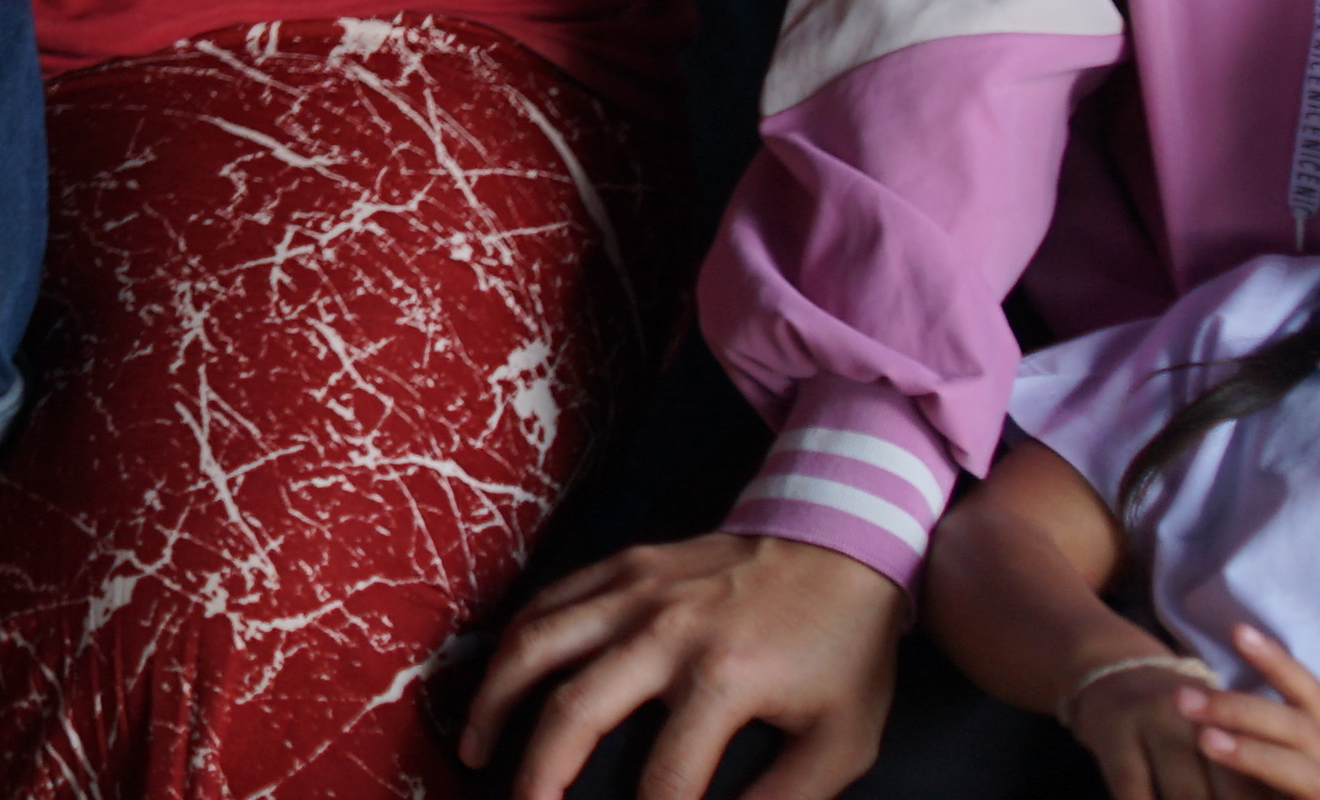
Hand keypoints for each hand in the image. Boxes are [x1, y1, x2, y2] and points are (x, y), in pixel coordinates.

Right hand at [464, 532, 902, 799]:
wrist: (841, 544)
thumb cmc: (844, 648)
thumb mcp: (842, 738)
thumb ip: (790, 796)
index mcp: (724, 679)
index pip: (667, 777)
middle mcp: (666, 632)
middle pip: (576, 710)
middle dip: (540, 775)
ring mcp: (635, 591)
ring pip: (537, 645)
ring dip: (495, 701)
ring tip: (475, 746)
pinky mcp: (622, 564)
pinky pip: (548, 601)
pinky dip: (512, 641)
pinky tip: (501, 676)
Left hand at [1118, 630, 1319, 799]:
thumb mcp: (1292, 785)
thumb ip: (1270, 766)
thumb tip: (1212, 730)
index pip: (1314, 701)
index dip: (1278, 664)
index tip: (1236, 631)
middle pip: (1303, 723)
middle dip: (1241, 703)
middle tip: (1180, 693)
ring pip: (1305, 759)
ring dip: (1248, 740)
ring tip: (1197, 728)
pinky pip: (1308, 789)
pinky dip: (1260, 767)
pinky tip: (1220, 762)